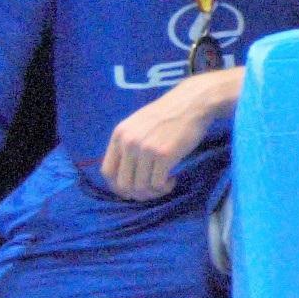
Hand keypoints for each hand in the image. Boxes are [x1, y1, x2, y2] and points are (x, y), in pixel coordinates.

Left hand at [96, 72, 223, 199]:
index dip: (117, 187)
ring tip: (164, 184)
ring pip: (141, 187)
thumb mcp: (137, 125)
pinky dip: (165, 187)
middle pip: (123, 184)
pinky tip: (172, 179)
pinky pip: (158, 184)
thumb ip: (128, 145)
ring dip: (153, 192)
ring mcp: (146, 149)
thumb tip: (125, 174)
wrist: (191, 103)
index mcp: (119, 135)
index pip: (107, 172)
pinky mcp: (164, 155)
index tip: (131, 190)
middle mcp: (128, 143)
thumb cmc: (167, 114)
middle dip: (136, 194)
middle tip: (151, 190)